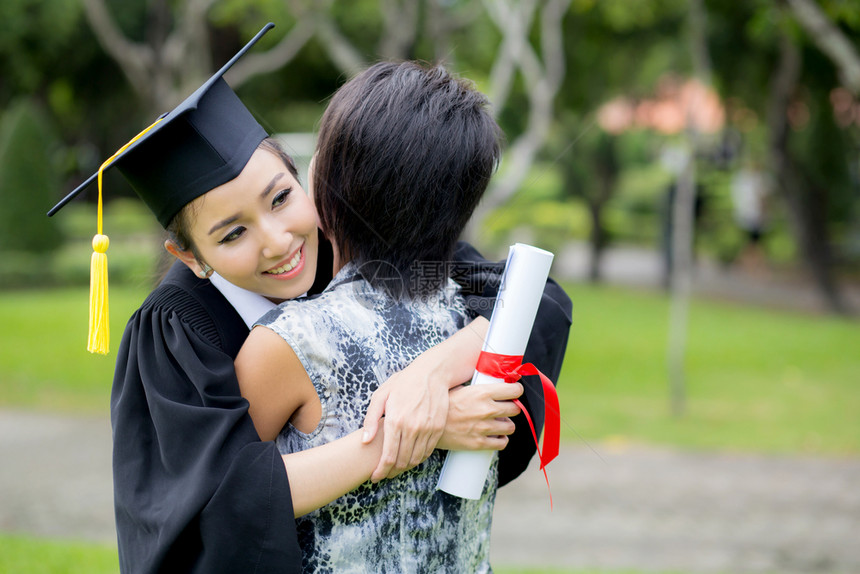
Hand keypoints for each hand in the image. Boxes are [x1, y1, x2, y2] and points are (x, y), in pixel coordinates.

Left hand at [363, 366, 448, 481]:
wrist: (431, 373)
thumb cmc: (403, 383)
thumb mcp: (381, 396)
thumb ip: (371, 419)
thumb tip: (365, 441)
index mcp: (395, 421)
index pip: (388, 457)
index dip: (380, 471)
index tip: (375, 476)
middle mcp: (412, 428)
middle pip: (402, 462)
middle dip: (391, 472)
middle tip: (384, 473)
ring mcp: (427, 429)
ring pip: (416, 459)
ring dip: (405, 467)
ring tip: (396, 467)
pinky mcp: (437, 428)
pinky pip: (427, 451)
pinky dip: (418, 459)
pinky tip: (410, 457)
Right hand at [438, 382, 522, 450]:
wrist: (427, 424)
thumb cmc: (443, 404)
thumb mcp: (461, 388)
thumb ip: (480, 388)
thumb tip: (495, 383)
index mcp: (482, 392)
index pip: (514, 391)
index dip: (516, 391)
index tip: (514, 392)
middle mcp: (486, 409)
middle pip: (515, 409)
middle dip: (512, 408)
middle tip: (505, 408)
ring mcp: (484, 427)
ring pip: (510, 427)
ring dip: (506, 424)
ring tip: (499, 422)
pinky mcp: (479, 443)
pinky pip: (502, 443)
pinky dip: (501, 439)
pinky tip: (495, 435)